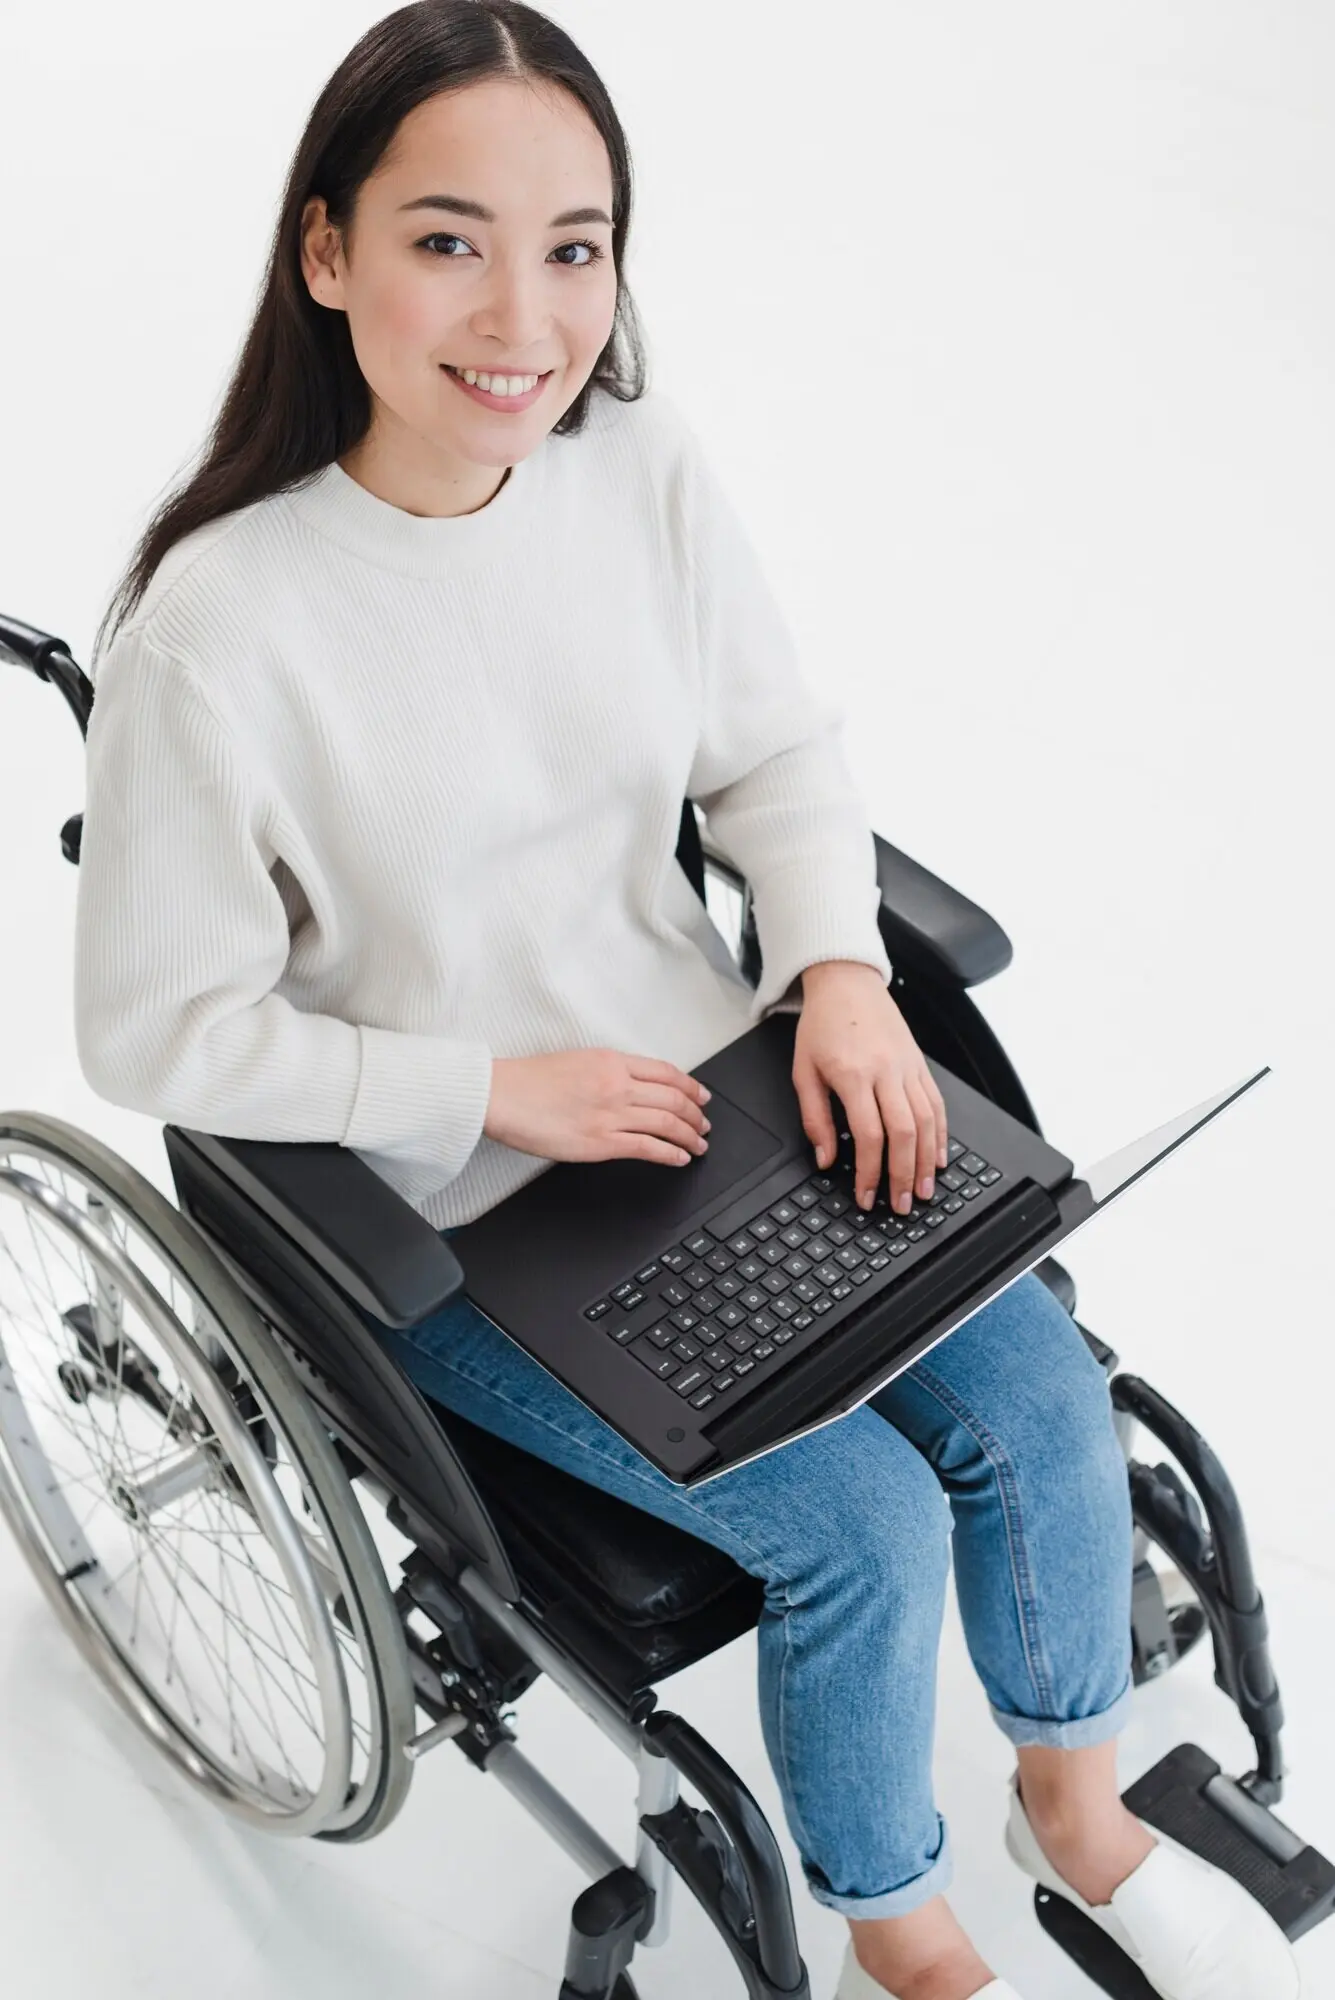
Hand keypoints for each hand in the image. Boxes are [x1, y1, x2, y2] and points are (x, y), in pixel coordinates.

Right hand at [483, 1048, 711, 1165]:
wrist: (501, 1095)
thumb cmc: (528, 1080)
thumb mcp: (576, 1061)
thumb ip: (606, 1071)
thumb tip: (628, 1085)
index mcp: (612, 1061)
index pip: (666, 1072)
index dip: (691, 1086)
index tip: (701, 1095)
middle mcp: (618, 1085)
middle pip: (674, 1098)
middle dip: (696, 1113)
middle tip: (705, 1123)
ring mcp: (612, 1114)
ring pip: (668, 1123)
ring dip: (690, 1135)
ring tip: (700, 1143)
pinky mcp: (602, 1142)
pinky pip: (649, 1147)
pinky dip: (672, 1153)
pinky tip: (681, 1158)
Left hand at [792, 963, 948, 1213]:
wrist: (846, 983)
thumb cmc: (822, 1025)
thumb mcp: (803, 1071)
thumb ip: (814, 1119)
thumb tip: (825, 1159)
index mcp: (854, 1074)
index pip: (869, 1135)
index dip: (870, 1172)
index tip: (866, 1195)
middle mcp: (887, 1071)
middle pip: (905, 1132)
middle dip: (905, 1175)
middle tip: (902, 1204)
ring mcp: (908, 1067)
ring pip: (928, 1121)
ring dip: (928, 1161)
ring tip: (925, 1190)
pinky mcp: (920, 1064)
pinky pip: (937, 1104)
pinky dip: (941, 1133)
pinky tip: (940, 1156)